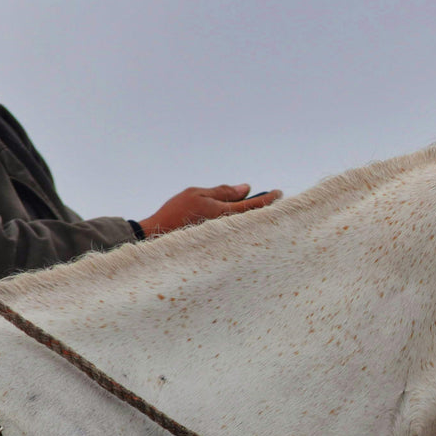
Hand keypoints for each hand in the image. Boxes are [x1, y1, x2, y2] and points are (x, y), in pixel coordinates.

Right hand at [137, 184, 281, 237]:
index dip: (270, 199)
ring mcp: (225, 241)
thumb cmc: (175, 213)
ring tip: (255, 209)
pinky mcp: (219, 247)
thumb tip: (245, 188)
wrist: (156, 238)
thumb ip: (223, 191)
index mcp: (226, 215)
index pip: (256, 206)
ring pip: (246, 227)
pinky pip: (236, 235)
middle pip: (255, 219)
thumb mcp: (198, 194)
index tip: (280, 192)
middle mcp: (229, 230)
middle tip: (274, 200)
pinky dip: (240, 226)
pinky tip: (237, 222)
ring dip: (253, 218)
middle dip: (265, 209)